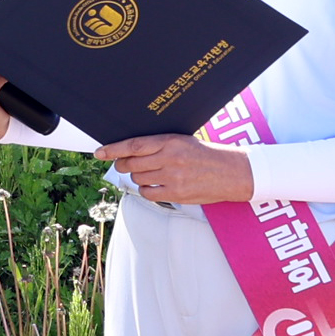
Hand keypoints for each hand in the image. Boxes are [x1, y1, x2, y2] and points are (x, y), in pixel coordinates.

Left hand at [102, 134, 256, 205]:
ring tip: (152, 174)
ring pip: (138, 178)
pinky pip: (148, 193)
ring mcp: (173, 177)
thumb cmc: (209, 155)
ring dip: (138, 177)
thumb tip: (131, 151)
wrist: (235, 172)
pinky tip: (155, 186)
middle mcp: (170, 158)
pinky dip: (147, 190)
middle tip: (125, 164)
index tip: (99, 152)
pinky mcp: (177, 193)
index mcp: (171, 141)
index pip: (133, 145)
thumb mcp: (184, 141)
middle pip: (131, 163)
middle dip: (123, 164)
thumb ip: (159, 145)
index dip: (112, 149)